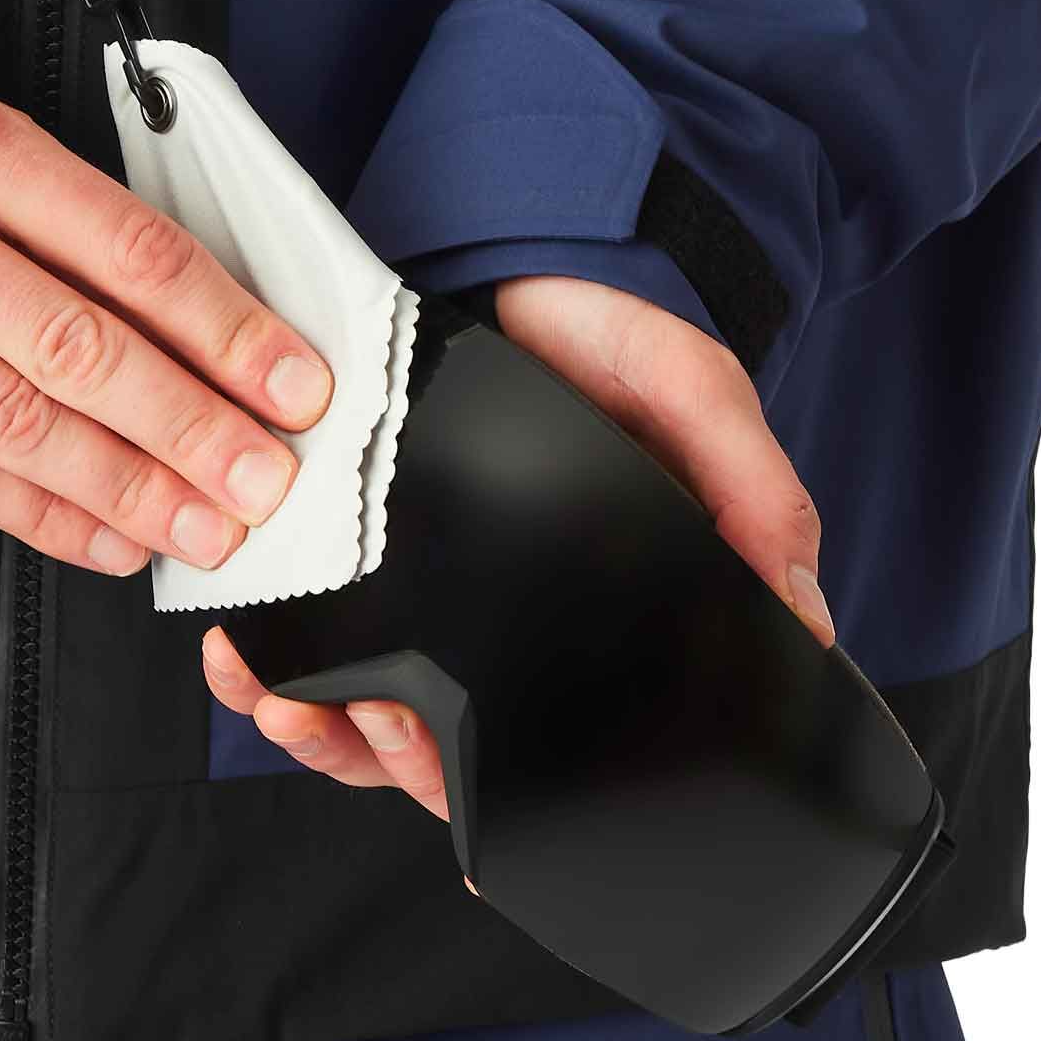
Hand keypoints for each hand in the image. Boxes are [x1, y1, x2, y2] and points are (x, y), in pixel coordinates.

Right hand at [0, 81, 331, 575]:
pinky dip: (41, 516)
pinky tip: (113, 538)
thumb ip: (94, 237)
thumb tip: (232, 354)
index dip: (224, 329)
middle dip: (189, 427)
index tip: (295, 388)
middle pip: (74, 345)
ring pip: (13, 421)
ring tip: (203, 528)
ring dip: (126, 488)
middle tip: (264, 483)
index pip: (126, 248)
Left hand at [202, 274, 832, 830]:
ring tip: (284, 703)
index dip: (501, 788)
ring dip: (314, 725)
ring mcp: (423, 582)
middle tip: (360, 720)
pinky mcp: (354, 534)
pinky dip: (266, 654)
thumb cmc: (612, 335)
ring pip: (361, 703)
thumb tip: (802, 616)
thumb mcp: (697, 399)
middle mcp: (502, 615)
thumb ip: (753, 493)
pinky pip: (304, 621)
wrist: (517, 245)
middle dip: (386, 756)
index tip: (458, 794)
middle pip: (440, 742)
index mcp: (588, 610)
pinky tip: (238, 650)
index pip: (552, 740)